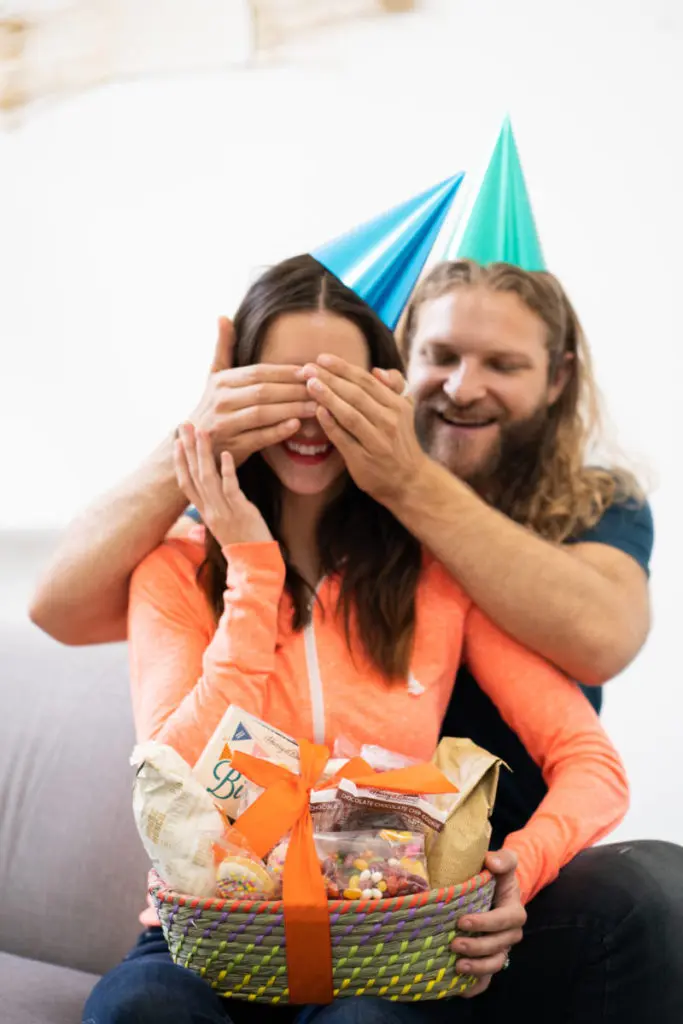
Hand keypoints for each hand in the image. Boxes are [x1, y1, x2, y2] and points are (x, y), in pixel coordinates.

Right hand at [174, 423, 271, 547]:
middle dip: (188, 449)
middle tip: (184, 425)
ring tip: (202, 432)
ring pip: (207, 478)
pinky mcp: (239, 511)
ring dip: (204, 453)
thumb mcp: (223, 526)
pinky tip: (225, 453)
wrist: (255, 564)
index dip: (179, 462)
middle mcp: (209, 510)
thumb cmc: (242, 542)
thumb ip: (213, 510)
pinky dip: (226, 470)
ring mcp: (223, 511)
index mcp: (204, 512)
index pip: (185, 483)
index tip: (176, 442)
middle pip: (193, 475)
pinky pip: (230, 488)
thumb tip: (205, 505)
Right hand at [188, 317, 316, 465]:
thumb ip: (223, 347)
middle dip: (294, 390)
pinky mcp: (232, 446)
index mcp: (222, 381)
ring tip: (316, 407)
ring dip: (291, 409)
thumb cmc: (213, 407)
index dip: (286, 371)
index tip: (311, 370)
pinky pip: (258, 438)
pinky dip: (278, 432)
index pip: (259, 372)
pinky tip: (296, 426)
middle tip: (321, 389)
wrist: (195, 443)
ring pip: (262, 414)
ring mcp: (225, 424)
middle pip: (263, 391)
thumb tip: (222, 316)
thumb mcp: (214, 376)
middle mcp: (221, 400)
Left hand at [302, 355, 426, 503]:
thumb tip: (377, 370)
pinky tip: (318, 412)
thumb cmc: (401, 441)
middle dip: (330, 379)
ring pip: (350, 414)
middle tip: (307, 368)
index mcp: (397, 406)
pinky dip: (330, 424)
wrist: (410, 481)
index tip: (322, 358)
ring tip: (310, 385)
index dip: (343, 368)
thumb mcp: (405, 410)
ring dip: (328, 397)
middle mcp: (389, 421)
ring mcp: (376, 441)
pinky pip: (344, 438)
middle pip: (356, 394)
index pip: (366, 381)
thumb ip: (395, 386)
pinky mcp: (363, 459)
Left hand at [453, 849, 525, 998]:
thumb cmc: (497, 877)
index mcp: (514, 911)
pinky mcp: (490, 959)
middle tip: (454, 944)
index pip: (504, 920)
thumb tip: (492, 862)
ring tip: (457, 965)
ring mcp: (502, 949)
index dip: (486, 923)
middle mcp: (510, 934)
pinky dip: (476, 986)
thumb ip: (503, 859)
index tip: (463, 921)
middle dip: (477, 947)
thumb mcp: (504, 864)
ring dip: (477, 968)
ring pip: (495, 964)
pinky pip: (487, 979)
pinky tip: (461, 990)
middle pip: (498, 946)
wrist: (497, 891)